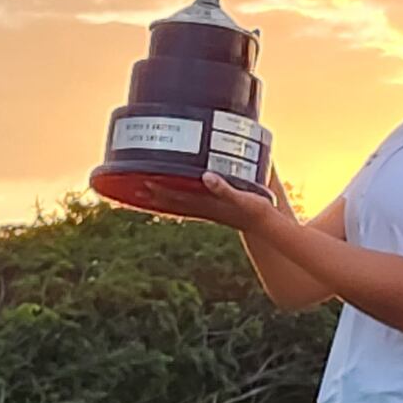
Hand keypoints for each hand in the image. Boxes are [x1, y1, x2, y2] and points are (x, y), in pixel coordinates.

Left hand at [131, 172, 274, 232]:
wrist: (265, 225)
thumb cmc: (255, 210)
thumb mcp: (242, 196)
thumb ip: (224, 188)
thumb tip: (206, 177)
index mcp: (208, 204)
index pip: (178, 196)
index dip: (161, 188)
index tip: (144, 180)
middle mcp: (204, 208)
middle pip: (174, 201)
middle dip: (156, 194)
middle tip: (136, 186)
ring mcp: (208, 210)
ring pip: (180, 204)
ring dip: (164, 199)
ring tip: (148, 192)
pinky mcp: (214, 209)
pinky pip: (190, 204)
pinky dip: (178, 200)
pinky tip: (174, 195)